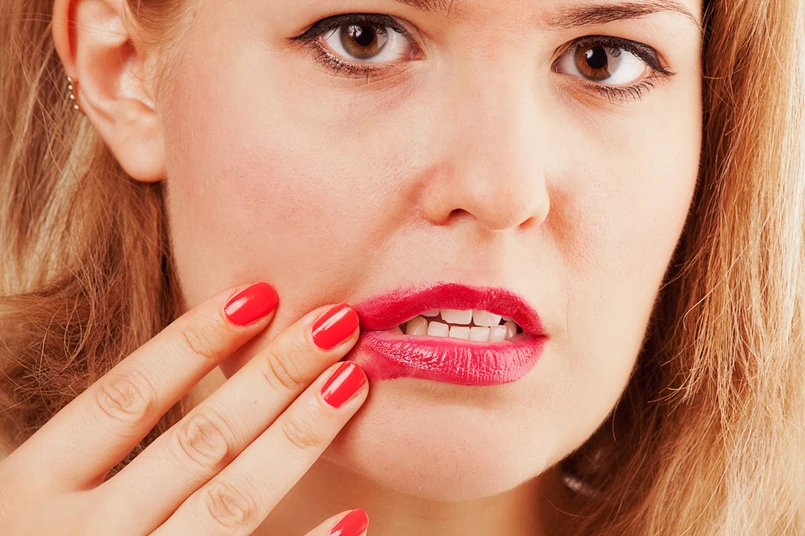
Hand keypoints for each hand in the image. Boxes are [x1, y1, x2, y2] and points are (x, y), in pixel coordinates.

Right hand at [0, 282, 369, 535]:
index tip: (261, 294)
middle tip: (337, 323)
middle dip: (274, 376)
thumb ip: (94, 448)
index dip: (194, 341)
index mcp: (33, 487)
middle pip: (197, 440)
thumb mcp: (35, 496)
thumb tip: (198, 359)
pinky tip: (356, 515)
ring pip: (230, 503)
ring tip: (351, 383)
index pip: (127, 396)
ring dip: (297, 438)